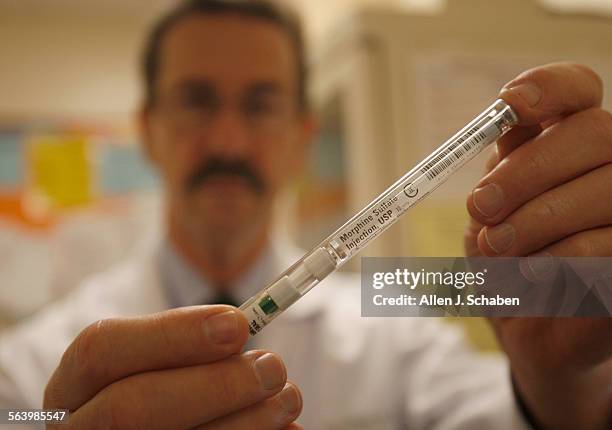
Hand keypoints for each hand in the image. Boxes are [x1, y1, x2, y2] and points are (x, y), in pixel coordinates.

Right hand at [44, 306, 302, 428]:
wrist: (159, 427)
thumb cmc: (165, 391)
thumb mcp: (160, 364)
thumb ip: (189, 346)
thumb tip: (242, 326)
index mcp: (75, 388)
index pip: (100, 351)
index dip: (171, 333)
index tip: (238, 323)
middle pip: (130, 407)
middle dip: (212, 385)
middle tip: (274, 367)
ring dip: (244, 422)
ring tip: (288, 397)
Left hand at [464, 62, 611, 429]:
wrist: (529, 329)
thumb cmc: (508, 261)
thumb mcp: (491, 215)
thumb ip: (500, 176)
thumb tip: (505, 140)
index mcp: (568, 144)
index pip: (578, 90)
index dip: (550, 86)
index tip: (509, 104)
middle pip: (595, 134)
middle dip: (528, 172)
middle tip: (483, 208)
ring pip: (607, 190)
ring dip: (538, 222)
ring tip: (497, 250)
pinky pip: (608, 247)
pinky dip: (562, 262)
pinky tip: (533, 278)